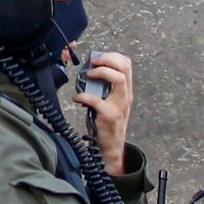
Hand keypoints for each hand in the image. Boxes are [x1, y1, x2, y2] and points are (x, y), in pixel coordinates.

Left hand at [70, 50, 133, 167]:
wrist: (110, 148)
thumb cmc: (106, 123)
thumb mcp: (110, 102)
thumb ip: (104, 88)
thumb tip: (87, 72)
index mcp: (125, 91)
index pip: (127, 64)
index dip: (112, 56)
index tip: (98, 57)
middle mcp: (126, 96)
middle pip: (124, 67)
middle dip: (107, 59)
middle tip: (93, 62)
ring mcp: (119, 105)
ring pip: (118, 79)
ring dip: (101, 72)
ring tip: (88, 74)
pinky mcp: (109, 115)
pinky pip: (97, 100)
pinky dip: (83, 96)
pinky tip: (77, 97)